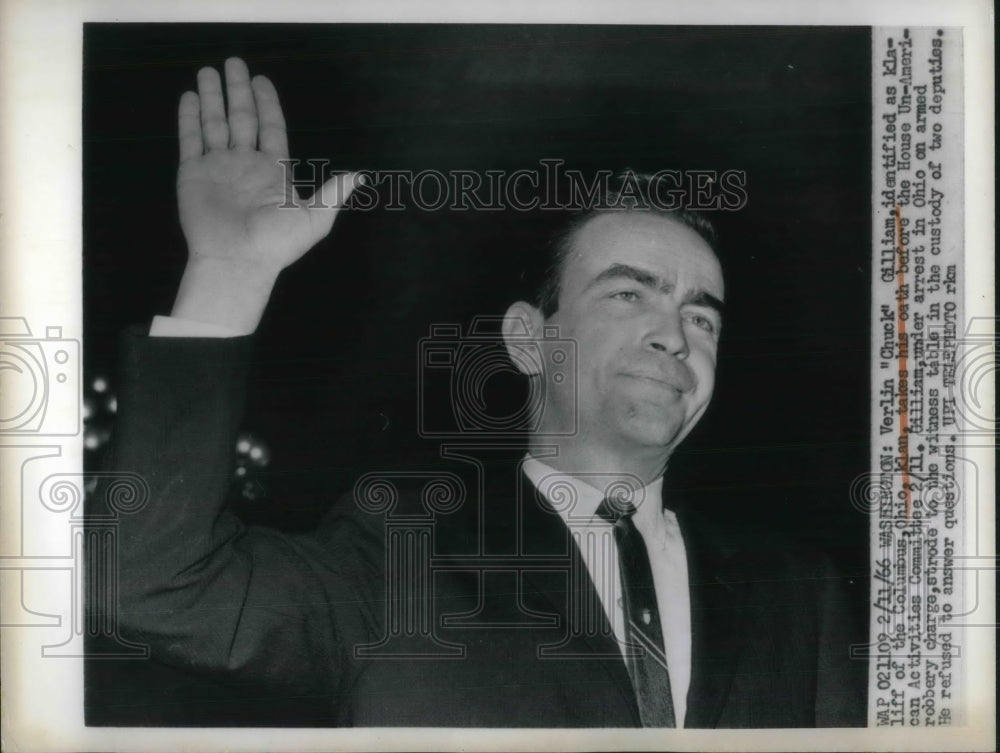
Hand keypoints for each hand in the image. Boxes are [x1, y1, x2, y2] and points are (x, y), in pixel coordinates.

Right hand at [171, 57, 360, 332]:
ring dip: (212, 97)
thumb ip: (333, 193)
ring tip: (208, 70)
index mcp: (273, 171)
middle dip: (238, 91)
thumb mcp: (314, 218)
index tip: (262, 80)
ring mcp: (218, 168)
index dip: (267, 104)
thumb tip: (359, 176)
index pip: (270, 128)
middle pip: (241, 118)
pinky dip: (189, 118)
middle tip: (233, 63)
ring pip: (214, 123)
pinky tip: (189, 96)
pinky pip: (190, 140)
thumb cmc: (276, 243)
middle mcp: (244, 164)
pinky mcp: (193, 174)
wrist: (238, 261)